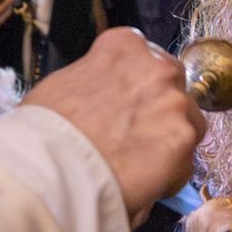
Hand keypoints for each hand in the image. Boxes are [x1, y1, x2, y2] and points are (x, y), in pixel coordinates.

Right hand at [22, 29, 203, 218]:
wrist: (50, 165)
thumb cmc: (44, 127)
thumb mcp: (63, 84)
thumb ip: (96, 82)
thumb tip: (101, 101)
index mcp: (125, 46)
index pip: (146, 59)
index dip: (137, 87)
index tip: (126, 106)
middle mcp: (158, 68)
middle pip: (173, 90)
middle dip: (160, 112)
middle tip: (134, 138)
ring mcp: (175, 104)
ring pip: (186, 126)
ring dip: (167, 144)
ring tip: (136, 168)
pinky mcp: (183, 142)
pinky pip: (184, 162)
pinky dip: (167, 176)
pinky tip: (140, 185)